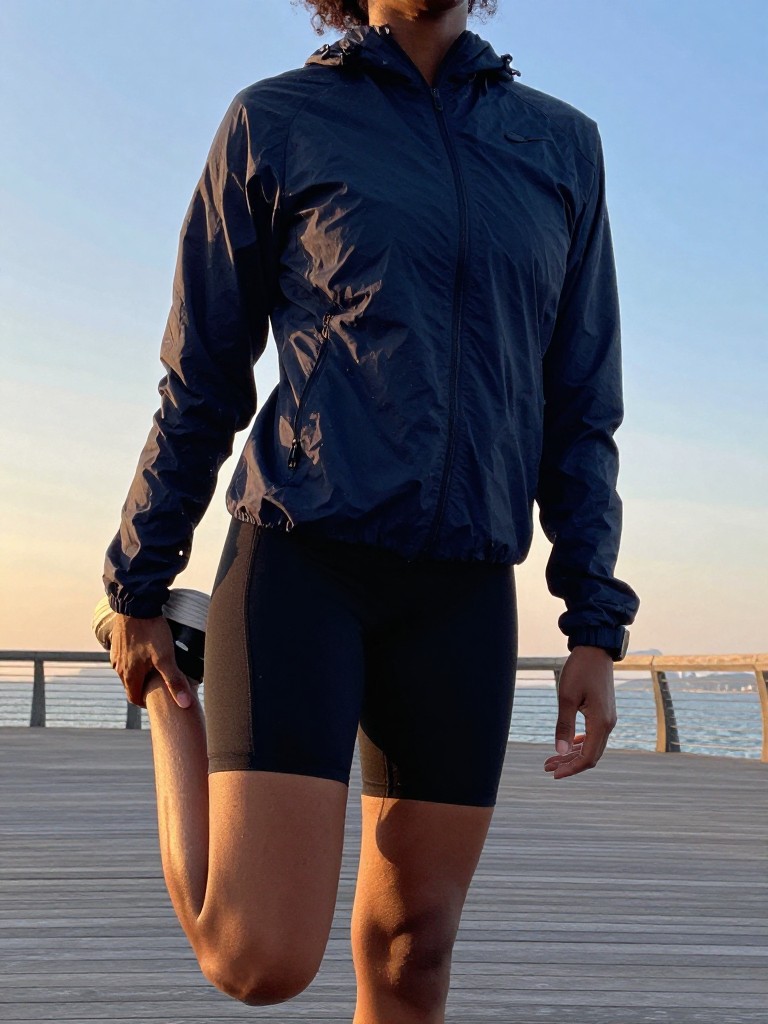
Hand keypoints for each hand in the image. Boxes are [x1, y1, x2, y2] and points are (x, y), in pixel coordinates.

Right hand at [109, 613, 194, 709]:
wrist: (135, 606)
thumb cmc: (151, 632)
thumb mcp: (166, 658)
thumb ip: (174, 681)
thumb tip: (185, 704)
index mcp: (129, 675)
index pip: (134, 698)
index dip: (146, 702)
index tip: (157, 700)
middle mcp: (119, 667)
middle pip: (131, 685)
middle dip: (144, 688)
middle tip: (159, 685)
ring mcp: (116, 654)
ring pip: (127, 671)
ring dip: (139, 673)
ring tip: (154, 669)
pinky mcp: (117, 643)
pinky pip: (125, 658)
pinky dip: (134, 660)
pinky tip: (145, 652)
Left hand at [544, 645, 617, 779]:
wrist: (595, 650)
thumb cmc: (580, 670)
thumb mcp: (566, 697)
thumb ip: (564, 726)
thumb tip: (559, 752)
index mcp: (601, 723)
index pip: (588, 758)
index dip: (571, 769)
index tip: (553, 774)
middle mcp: (608, 724)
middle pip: (590, 755)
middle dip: (569, 764)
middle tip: (547, 767)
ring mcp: (607, 718)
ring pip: (591, 746)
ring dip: (572, 754)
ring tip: (552, 759)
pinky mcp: (604, 712)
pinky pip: (593, 735)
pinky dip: (579, 743)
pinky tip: (567, 745)